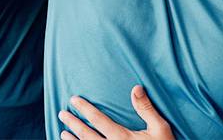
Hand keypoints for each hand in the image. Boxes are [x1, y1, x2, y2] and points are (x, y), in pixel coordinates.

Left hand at [58, 85, 173, 139]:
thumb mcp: (160, 128)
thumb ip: (146, 108)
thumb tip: (136, 87)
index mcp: (123, 138)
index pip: (98, 120)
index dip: (85, 109)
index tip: (73, 99)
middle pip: (87, 136)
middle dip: (73, 124)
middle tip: (62, 114)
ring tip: (63, 133)